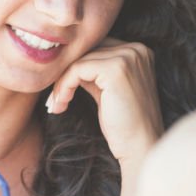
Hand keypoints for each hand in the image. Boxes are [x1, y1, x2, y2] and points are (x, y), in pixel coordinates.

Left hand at [46, 38, 162, 166]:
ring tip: (56, 104)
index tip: (60, 91)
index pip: (96, 48)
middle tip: (54, 99)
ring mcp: (128, 57)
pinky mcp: (116, 69)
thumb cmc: (124, 124)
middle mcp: (136, 49)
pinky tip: (61, 103)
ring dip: (62, 84)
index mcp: (138, 52)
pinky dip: (64, 86)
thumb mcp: (107, 90)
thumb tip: (66, 63)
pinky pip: (77, 70)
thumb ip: (94, 73)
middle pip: (87, 52)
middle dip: (65, 75)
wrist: (140, 146)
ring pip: (79, 61)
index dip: (76, 68)